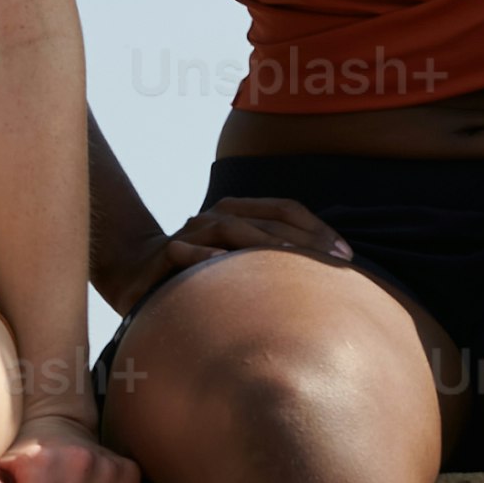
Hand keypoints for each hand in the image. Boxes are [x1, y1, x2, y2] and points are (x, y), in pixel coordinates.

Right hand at [157, 194, 356, 282]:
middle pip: (267, 220)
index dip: (317, 228)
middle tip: (336, 265)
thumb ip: (272, 261)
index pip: (285, 209)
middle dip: (305, 241)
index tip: (346, 256)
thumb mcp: (239, 264)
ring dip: (267, 245)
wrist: (136, 273)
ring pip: (234, 229)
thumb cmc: (201, 273)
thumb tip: (329, 273)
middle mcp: (217, 214)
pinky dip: (210, 260)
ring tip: (297, 264)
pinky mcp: (168, 252)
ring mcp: (192, 232)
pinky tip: (231, 271)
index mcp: (238, 210)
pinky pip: (191, 253)